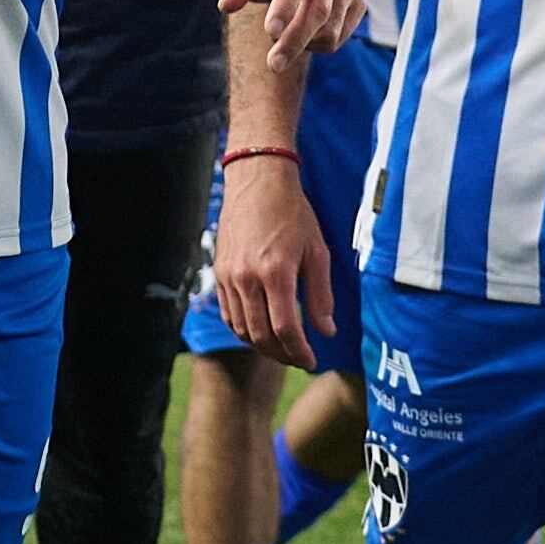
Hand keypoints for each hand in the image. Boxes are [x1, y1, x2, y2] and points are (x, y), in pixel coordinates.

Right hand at [209, 150, 333, 371]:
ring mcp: (228, 277)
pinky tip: (260, 331)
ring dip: (263, 346)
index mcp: (275, 272)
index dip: (299, 351)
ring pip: (242, 329)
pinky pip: (229, 314)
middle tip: (299, 360)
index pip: (286, 329)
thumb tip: (326, 330)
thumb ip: (321, 295)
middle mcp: (247, 278)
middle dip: (282, 355)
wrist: (257, 182)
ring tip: (282, 349)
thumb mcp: (317, 251)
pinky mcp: (219, 273)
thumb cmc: (292, 213)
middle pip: (261, 335)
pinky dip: (244, 330)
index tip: (311, 361)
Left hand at [219, 0, 362, 55]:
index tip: (270, 31)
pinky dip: (316, 46)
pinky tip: (301, 35)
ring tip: (280, 39)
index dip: (285, 6)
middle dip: (294, 40)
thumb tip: (227, 5)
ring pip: (329, 29)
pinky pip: (338, 37)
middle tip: (273, 64)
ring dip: (301, 45)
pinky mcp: (357, 3)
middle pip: (318, 10)